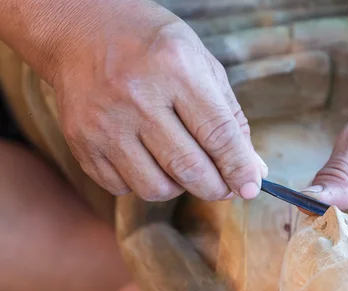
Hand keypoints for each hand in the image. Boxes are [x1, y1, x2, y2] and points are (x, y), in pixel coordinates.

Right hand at [51, 2, 266, 200]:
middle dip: (216, 188)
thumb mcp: (200, 63)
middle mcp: (136, 96)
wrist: (79, 30)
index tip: (250, 187)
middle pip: (189, 168)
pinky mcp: (81, 142)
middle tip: (224, 186)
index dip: (240, 168)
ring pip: (155, 188)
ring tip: (182, 168)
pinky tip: (148, 159)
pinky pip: (122, 187)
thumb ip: (229, 117)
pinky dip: (143, 182)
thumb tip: (253, 170)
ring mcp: (104, 122)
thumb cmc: (151, 46)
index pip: (218, 134)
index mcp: (175, 69)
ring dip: (179, 188)